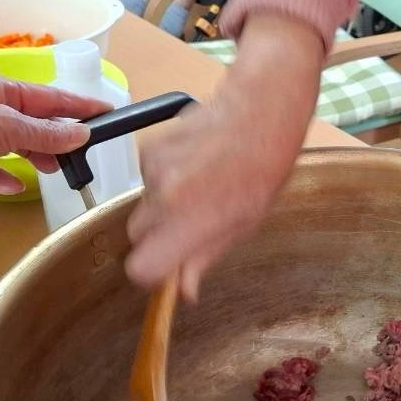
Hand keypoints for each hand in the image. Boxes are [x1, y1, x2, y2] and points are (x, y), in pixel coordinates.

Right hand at [125, 16, 322, 298]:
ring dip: (164, 205)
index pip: (140, 269)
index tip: (168, 267)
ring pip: (143, 205)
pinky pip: (147, 179)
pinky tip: (196, 165)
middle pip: (136, 237)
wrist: (259, 109)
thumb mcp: (244, 223)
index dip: (153, 271)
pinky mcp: (148, 149)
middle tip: (190, 224)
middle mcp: (163, 197)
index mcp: (189, 222)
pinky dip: (165, 178)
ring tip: (201, 187)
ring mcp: (152, 170)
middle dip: (157, 237)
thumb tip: (183, 290)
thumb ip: (205, 257)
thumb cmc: (263, 166)